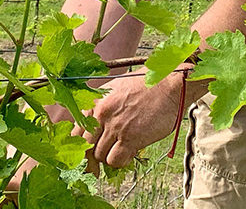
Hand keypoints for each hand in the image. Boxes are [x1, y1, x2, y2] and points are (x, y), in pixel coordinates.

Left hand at [74, 70, 188, 168]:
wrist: (169, 84)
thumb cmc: (146, 85)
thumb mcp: (116, 89)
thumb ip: (102, 107)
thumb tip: (93, 130)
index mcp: (96, 101)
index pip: (76, 132)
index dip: (80, 147)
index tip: (85, 155)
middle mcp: (102, 114)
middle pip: (86, 148)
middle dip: (93, 157)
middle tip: (100, 162)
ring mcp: (115, 126)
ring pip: (100, 156)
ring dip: (110, 157)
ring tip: (122, 149)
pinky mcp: (130, 138)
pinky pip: (116, 161)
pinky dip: (121, 161)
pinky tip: (130, 152)